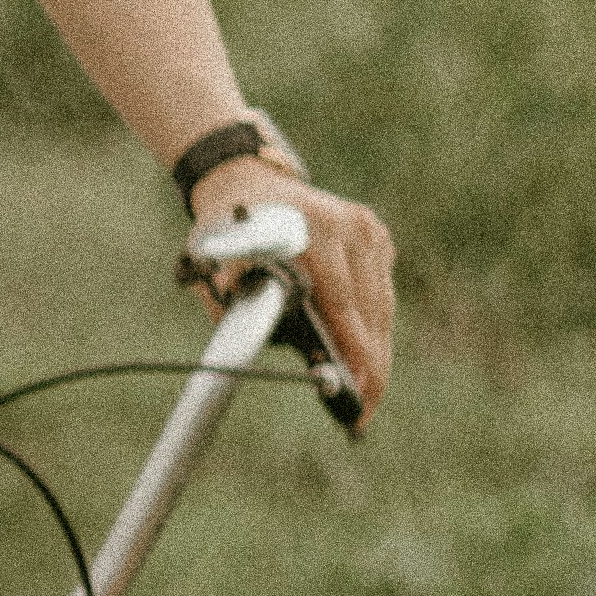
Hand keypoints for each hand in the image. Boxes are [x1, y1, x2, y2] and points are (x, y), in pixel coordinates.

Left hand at [189, 157, 395, 421]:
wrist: (247, 184)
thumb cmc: (227, 231)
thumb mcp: (214, 263)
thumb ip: (231, 299)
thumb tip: (251, 342)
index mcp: (312, 231)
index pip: (343, 303)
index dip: (355, 351)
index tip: (362, 388)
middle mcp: (349, 227)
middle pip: (371, 310)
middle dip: (371, 365)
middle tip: (367, 411)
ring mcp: (368, 229)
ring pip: (381, 305)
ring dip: (377, 351)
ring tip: (369, 394)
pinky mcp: (377, 236)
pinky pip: (380, 291)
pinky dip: (374, 326)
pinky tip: (366, 358)